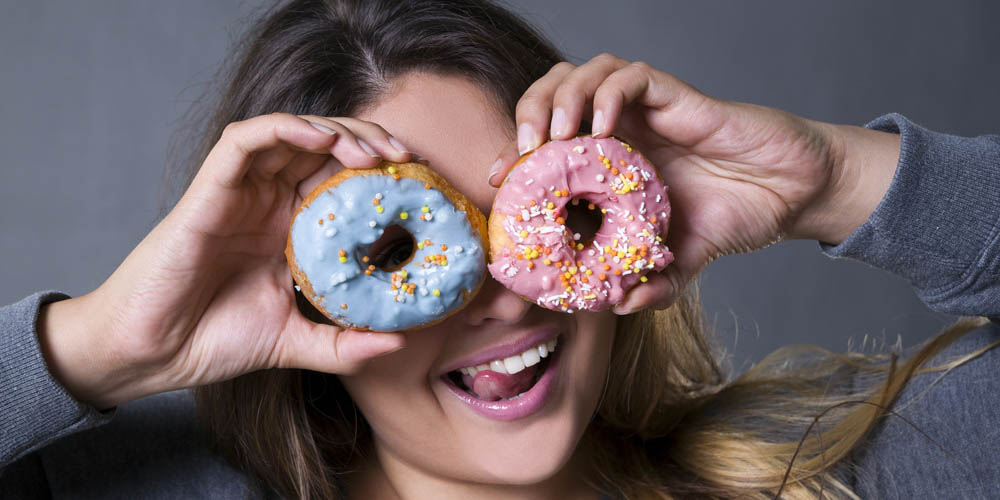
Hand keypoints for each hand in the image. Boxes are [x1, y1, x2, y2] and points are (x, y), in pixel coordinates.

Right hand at [40, 113, 413, 408]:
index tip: (421, 184)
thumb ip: (343, 344)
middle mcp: (267, 202)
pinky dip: (284, 129)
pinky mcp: (208, 190)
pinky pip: (245, 140)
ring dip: (336, 131)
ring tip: (374, 152)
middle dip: (370, 143)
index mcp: (289, 228)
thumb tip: (397, 343)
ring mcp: (238, 192)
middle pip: (324, 149)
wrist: (151, 354)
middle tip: (408, 159)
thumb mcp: (295, 343)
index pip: (340, 181)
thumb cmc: (213, 341)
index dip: (381, 174)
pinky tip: (321, 139)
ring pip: (292, 134)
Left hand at [489, 54, 899, 312]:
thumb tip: (617, 306)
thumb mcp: (683, 262)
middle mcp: (622, 127)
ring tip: (550, 137)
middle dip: (528, 113)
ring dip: (557, 97)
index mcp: (611, 160)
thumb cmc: (734, 215)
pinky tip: (599, 128)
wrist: (790, 193)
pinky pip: (630, 76)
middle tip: (521, 155)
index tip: (498, 181)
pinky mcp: (676, 96)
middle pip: (554, 92)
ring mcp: (646, 109)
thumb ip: (651, 282)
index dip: (516, 154)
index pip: (549, 142)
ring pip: (584, 72)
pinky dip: (605, 94)